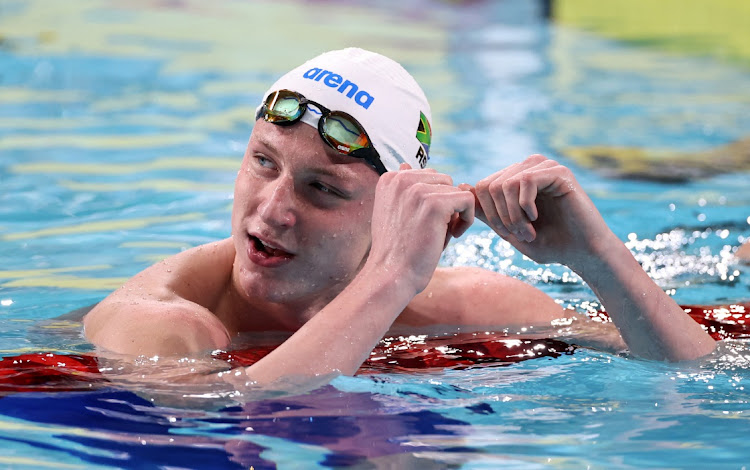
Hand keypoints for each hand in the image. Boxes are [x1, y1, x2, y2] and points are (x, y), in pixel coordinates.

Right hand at [369, 164, 474, 293]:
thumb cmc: (396, 249)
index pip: (428, 177)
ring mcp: (417, 189)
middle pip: (445, 180)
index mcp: (390, 178)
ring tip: (442, 235)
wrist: (391, 275)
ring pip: (456, 190)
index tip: (425, 223)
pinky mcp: (435, 203)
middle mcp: (401, 179)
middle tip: (436, 231)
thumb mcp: (393, 212)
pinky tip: (454, 235)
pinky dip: (467, 219)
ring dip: (455, 213)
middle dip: (447, 204)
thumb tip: (406, 164)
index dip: (433, 200)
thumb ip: (402, 190)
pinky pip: (468, 199)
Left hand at [464, 155, 613, 270]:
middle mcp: (529, 168)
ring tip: (528, 232)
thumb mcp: (509, 230)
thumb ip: (488, 211)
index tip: (505, 234)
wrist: (583, 253)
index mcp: (516, 179)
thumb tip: (463, 187)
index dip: (488, 214)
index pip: (482, 186)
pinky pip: (525, 181)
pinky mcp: (559, 171)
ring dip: (513, 215)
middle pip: (489, 185)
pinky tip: (535, 219)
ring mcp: (544, 166)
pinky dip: (525, 206)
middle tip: (519, 236)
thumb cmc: (549, 244)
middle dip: (500, 217)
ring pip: (505, 184)